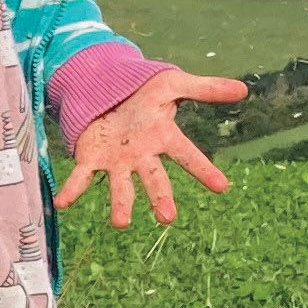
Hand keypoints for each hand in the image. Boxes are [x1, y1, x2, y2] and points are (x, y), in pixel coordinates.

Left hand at [53, 66, 249, 229]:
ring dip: (121, 204)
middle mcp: (142, 156)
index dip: (204, 170)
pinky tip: (63, 203)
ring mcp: (117, 161)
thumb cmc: (147, 91)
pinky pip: (82, 176)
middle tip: (167, 218)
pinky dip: (72, 190)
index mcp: (164, 138)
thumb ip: (206, 88)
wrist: (110, 87)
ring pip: (121, 187)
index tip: (222, 187)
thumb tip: (244, 89)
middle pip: (154, 179)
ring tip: (120, 223)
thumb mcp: (175, 83)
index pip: (189, 156)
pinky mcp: (92, 158)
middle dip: (160, 198)